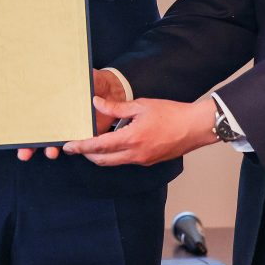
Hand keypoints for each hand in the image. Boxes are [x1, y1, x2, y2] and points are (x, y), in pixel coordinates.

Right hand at [19, 68, 126, 160]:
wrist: (112, 90)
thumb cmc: (90, 81)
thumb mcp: (76, 76)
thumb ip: (66, 75)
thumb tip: (52, 68)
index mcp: (51, 106)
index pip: (32, 119)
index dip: (22, 127)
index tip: (14, 134)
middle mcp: (58, 120)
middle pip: (40, 136)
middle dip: (30, 146)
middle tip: (24, 153)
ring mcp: (70, 129)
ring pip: (56, 144)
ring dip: (51, 149)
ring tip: (50, 152)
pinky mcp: (85, 136)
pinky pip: (76, 146)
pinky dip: (72, 149)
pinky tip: (68, 149)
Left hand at [63, 95, 217, 165]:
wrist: (196, 127)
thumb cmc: (171, 114)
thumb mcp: (140, 105)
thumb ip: (116, 107)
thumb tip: (96, 102)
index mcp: (131, 139)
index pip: (99, 146)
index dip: (81, 147)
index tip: (68, 146)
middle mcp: (135, 154)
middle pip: (103, 160)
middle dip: (87, 155)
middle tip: (75, 147)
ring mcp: (143, 160)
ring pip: (114, 162)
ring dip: (100, 156)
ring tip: (90, 145)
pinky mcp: (149, 160)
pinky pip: (126, 160)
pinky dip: (115, 154)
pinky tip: (113, 143)